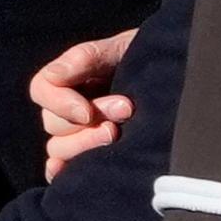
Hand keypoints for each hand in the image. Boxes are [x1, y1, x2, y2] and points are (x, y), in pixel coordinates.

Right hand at [32, 29, 135, 180]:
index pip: (42, 89)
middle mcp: (69, 106)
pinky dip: (66, 172)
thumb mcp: (123, 48)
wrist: (179, 79)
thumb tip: (55, 76)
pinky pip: (65, 170)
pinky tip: (82, 171)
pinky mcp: (90, 155)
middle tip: (126, 110)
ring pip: (58, 148)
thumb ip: (86, 58)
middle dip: (90, 120)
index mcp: (71, 77)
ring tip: (121, 135)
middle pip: (53, 123)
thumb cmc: (150, 59)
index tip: (87, 112)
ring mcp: (79, 133)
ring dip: (86, 144)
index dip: (60, 103)